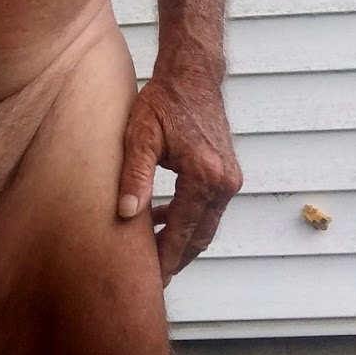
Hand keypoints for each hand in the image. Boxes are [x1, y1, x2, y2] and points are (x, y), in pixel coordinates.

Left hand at [117, 74, 241, 285]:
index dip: (165, 258)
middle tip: (152, 279)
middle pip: (200, 236)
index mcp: (205, 176)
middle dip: (176, 258)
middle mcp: (224, 181)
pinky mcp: (227, 172)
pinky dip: (189, 219)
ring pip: (206, 224)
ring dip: (182, 240)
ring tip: (154, 254)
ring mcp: (230, 178)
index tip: (147, 280)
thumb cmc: (164, 100)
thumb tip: (126, 214)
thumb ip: (134, 176)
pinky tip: (164, 219)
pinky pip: (208, 208)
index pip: (183, 231)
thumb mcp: (141, 135)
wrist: (193, 75)